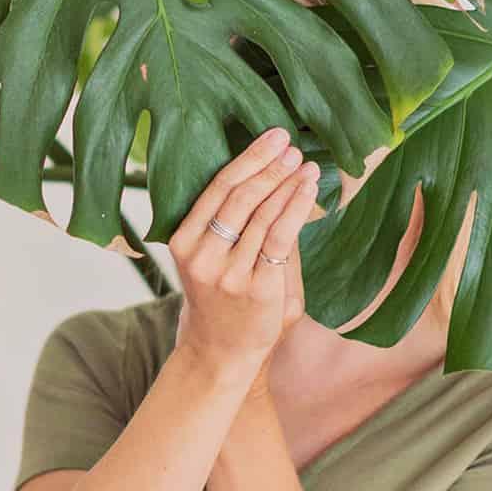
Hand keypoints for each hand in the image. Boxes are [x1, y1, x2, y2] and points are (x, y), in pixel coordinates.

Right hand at [169, 127, 320, 387]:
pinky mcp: (256, 288)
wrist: (221, 353)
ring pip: (262, 215)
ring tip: (305, 165)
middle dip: (269, 166)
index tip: (273, 137)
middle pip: (239, 197)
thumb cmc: (224, 299)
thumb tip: (280, 179)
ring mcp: (228, 273)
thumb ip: (242, 225)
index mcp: (183, 239)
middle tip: (291, 145)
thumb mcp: (218, 259)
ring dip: (287, 184)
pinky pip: (279, 238)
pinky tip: (308, 190)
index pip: (217, 188)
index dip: (248, 159)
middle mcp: (201, 255)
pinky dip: (296, 209)